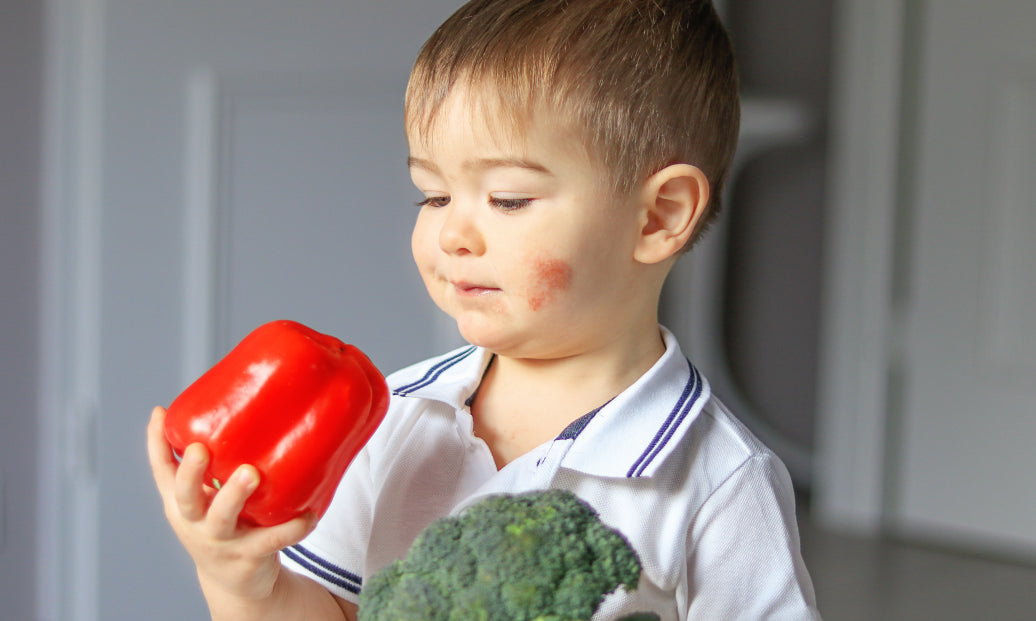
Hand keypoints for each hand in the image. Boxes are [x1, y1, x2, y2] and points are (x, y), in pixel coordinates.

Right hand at [147, 406, 317, 604]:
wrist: (235, 582)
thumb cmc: (227, 522)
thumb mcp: (214, 493)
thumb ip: (224, 459)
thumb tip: (253, 401)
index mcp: (183, 501)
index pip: (162, 470)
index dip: (157, 443)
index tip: (161, 412)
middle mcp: (195, 521)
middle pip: (185, 496)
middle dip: (191, 472)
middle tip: (201, 449)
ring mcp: (221, 541)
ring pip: (222, 518)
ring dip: (234, 495)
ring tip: (251, 473)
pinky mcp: (249, 556)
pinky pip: (272, 540)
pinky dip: (292, 529)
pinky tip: (309, 515)